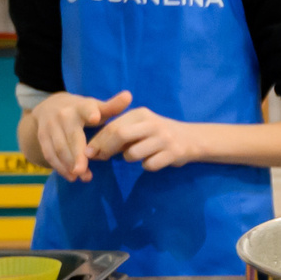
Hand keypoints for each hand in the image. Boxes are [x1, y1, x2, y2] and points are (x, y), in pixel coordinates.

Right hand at [28, 89, 130, 178]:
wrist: (50, 106)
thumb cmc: (82, 110)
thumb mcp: (96, 106)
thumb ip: (112, 106)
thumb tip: (129, 96)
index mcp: (81, 107)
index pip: (86, 108)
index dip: (90, 112)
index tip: (95, 118)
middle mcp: (63, 115)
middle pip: (71, 136)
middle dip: (77, 155)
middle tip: (84, 172)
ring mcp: (50, 126)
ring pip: (59, 148)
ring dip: (69, 165)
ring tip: (83, 177)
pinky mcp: (42, 137)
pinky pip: (49, 154)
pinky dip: (59, 167)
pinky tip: (71, 177)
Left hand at [85, 104, 207, 170]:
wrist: (191, 139)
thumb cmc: (157, 133)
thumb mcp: (140, 125)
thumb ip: (118, 132)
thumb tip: (92, 150)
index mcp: (141, 114)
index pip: (113, 126)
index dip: (98, 140)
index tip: (88, 152)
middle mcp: (152, 124)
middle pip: (120, 135)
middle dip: (106, 149)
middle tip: (101, 158)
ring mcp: (164, 139)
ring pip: (132, 154)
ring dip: (128, 158)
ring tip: (135, 156)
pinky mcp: (173, 153)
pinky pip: (149, 165)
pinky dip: (146, 165)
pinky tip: (152, 160)